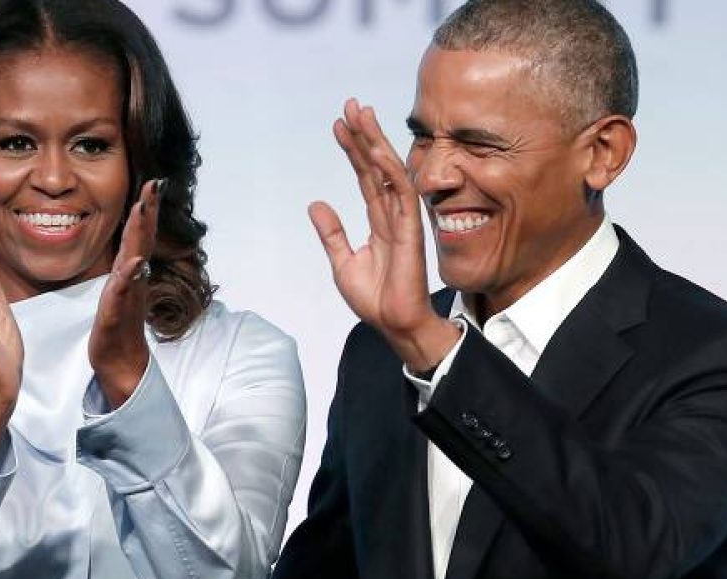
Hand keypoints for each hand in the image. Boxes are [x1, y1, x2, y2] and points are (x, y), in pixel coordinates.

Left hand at [89, 179, 161, 408]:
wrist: (120, 361)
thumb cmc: (117, 325)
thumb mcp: (119, 289)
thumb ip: (127, 268)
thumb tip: (134, 249)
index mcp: (130, 271)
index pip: (138, 235)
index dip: (146, 209)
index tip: (154, 183)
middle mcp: (133, 279)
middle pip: (141, 240)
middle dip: (148, 212)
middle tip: (155, 185)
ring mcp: (127, 295)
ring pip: (134, 259)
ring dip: (139, 235)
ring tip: (143, 211)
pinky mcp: (116, 313)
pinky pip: (122, 292)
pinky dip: (128, 277)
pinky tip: (134, 263)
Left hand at [312, 99, 460, 371]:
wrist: (393, 323)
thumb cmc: (374, 299)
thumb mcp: (342, 262)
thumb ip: (332, 232)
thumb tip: (315, 204)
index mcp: (378, 222)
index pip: (364, 178)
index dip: (352, 151)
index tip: (339, 126)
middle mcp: (392, 215)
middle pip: (376, 167)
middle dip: (364, 135)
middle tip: (351, 106)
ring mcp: (403, 220)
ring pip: (389, 171)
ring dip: (376, 142)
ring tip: (361, 114)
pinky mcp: (410, 229)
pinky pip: (401, 192)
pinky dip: (389, 169)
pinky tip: (376, 149)